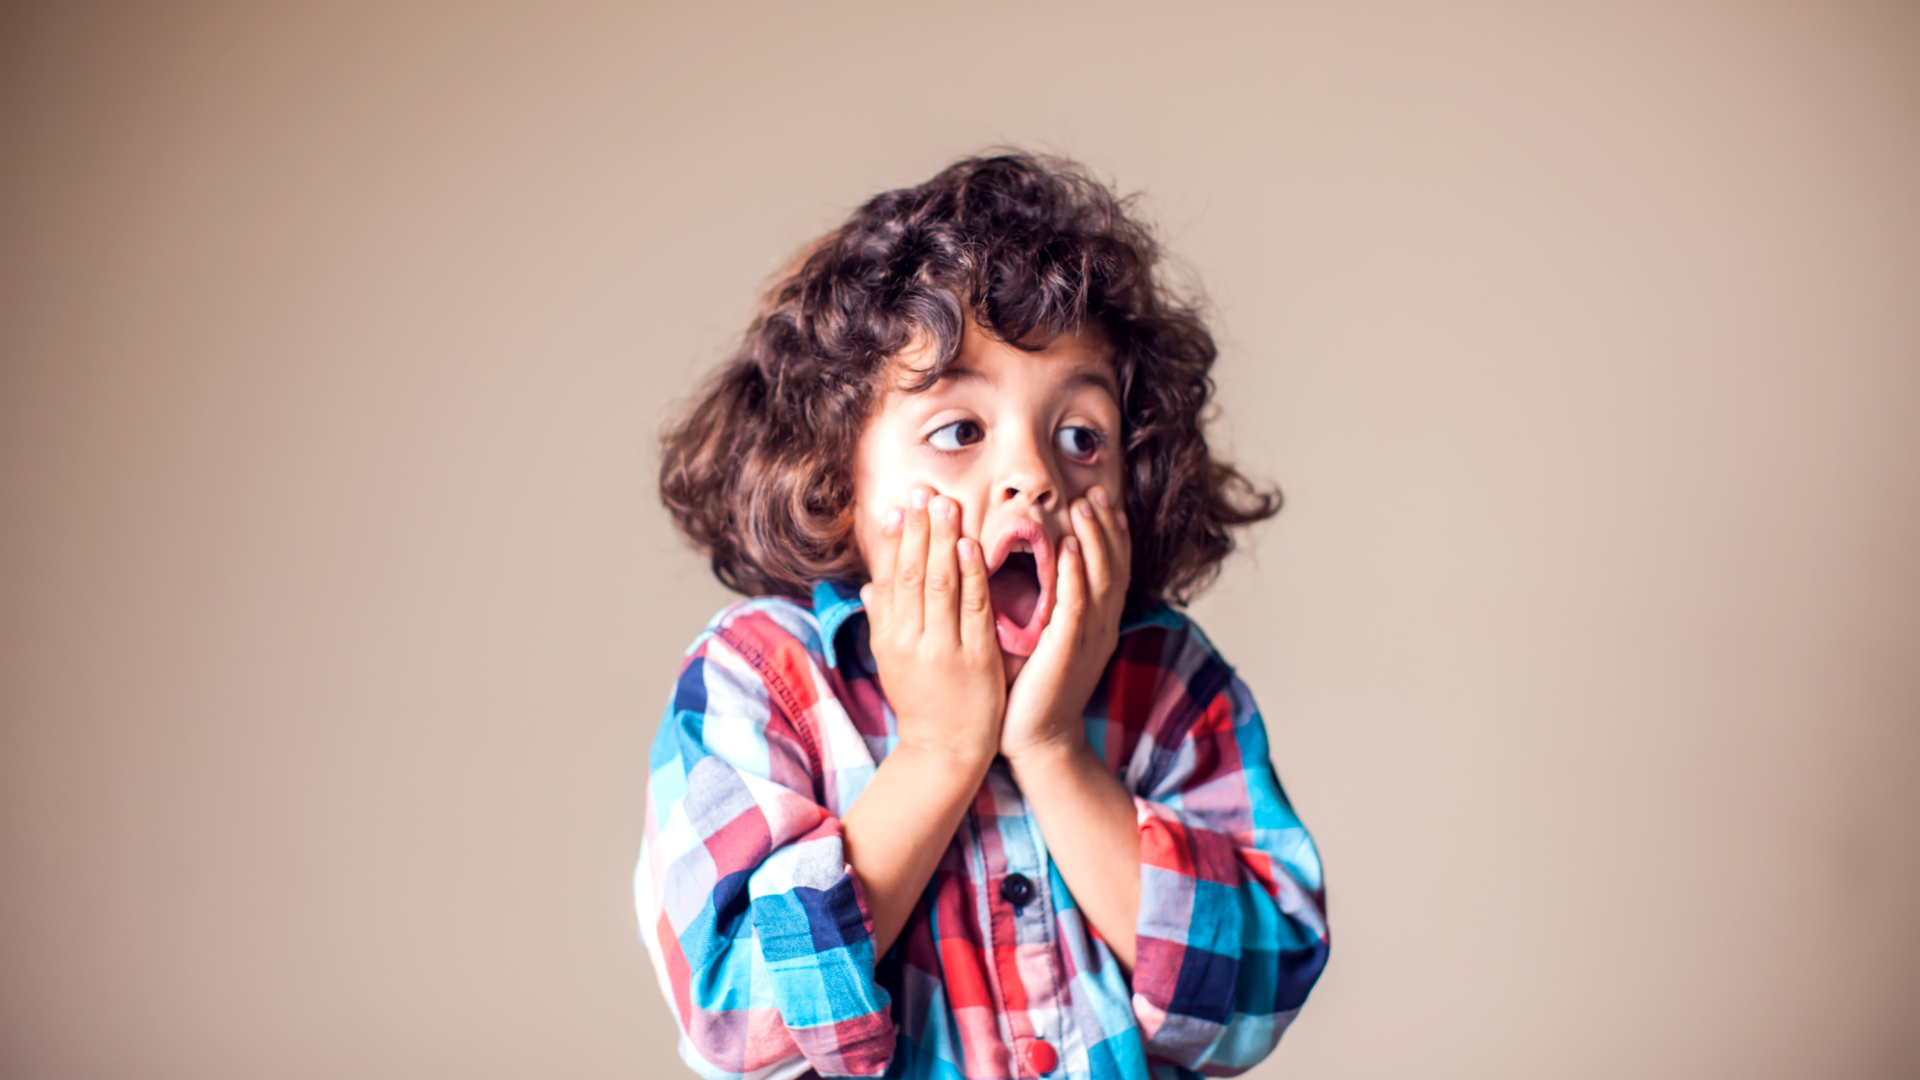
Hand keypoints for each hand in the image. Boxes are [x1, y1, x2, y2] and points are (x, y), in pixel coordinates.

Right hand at [860, 485, 1005, 766]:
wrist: (945, 751)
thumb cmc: (921, 701)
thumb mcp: (892, 661)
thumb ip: (884, 619)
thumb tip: (871, 583)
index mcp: (888, 637)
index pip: (889, 578)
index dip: (893, 540)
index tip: (899, 505)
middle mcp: (910, 640)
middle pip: (912, 573)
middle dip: (919, 529)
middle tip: (925, 490)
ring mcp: (943, 648)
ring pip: (940, 584)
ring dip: (943, 540)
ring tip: (947, 504)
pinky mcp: (976, 658)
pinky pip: (974, 608)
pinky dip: (972, 575)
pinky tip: (971, 546)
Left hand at [1000, 486, 1130, 764]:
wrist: (1036, 742)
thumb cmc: (1030, 693)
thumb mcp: (1042, 642)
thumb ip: (1041, 607)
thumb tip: (1024, 571)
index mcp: (1095, 625)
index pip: (1111, 570)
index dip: (1110, 534)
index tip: (1100, 500)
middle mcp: (1099, 629)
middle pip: (1113, 567)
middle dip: (1106, 527)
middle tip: (1095, 492)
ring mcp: (1087, 640)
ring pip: (1100, 580)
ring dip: (1094, 540)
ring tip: (1085, 507)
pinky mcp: (1067, 653)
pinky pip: (1076, 607)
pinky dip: (1076, 576)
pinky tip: (1071, 549)